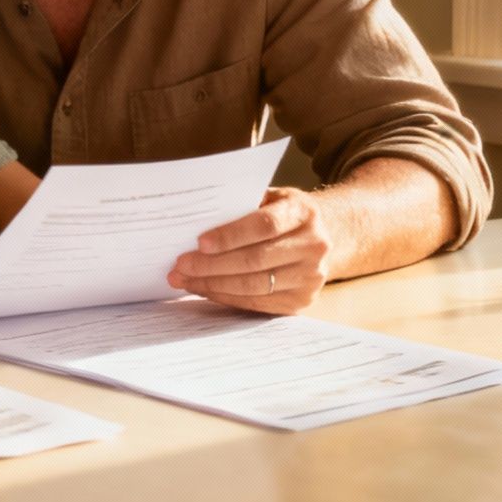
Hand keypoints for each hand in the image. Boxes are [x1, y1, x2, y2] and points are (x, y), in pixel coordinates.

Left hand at [167, 187, 339, 314]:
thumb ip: (242, 205)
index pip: (265, 225)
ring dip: (213, 285)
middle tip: (181, 266)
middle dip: (212, 265)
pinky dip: (226, 297)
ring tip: (184, 280)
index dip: (231, 236)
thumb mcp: (271, 198)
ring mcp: (310, 277)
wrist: (320, 237)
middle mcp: (314, 246)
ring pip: (254, 286)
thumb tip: (194, 221)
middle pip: (256, 260)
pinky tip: (205, 289)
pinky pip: (257, 303)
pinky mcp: (301, 300)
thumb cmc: (282, 213)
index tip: (199, 242)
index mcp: (304, 213)